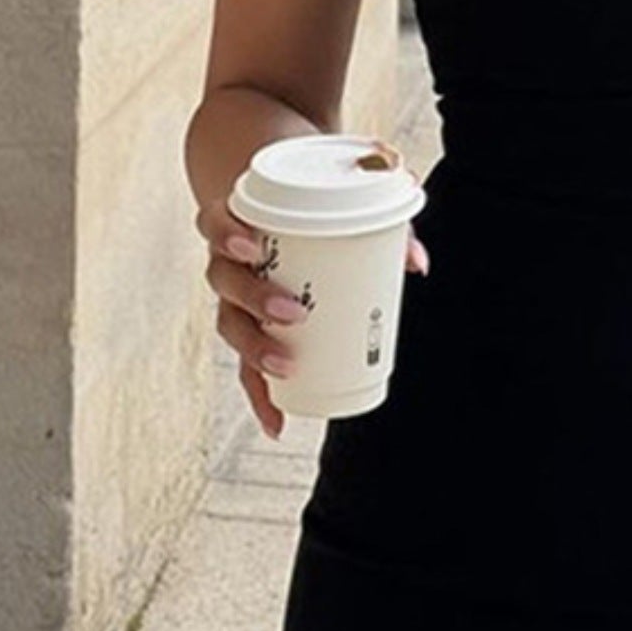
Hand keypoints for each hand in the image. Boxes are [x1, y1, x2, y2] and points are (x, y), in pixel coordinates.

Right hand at [194, 185, 432, 440]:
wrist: (275, 217)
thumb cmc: (311, 212)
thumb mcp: (345, 206)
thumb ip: (379, 225)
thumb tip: (416, 263)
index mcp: (238, 222)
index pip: (215, 223)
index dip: (226, 235)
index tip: (252, 246)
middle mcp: (226, 261)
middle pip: (223, 279)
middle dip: (253, 298)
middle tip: (292, 312)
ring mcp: (233, 298)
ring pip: (229, 323)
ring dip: (254, 348)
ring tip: (286, 364)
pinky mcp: (247, 331)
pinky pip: (244, 366)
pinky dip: (260, 398)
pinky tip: (276, 424)